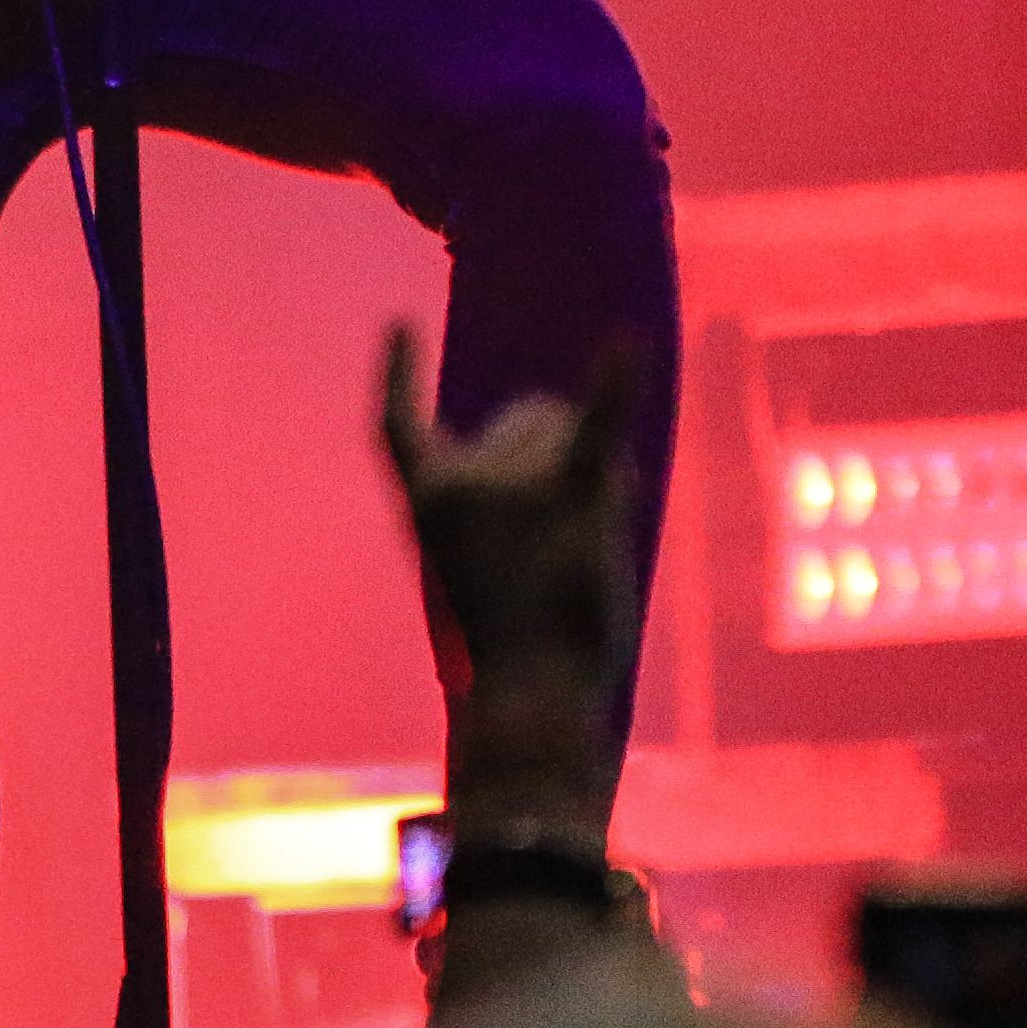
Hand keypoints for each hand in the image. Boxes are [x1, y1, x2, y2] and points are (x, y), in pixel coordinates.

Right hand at [375, 322, 646, 793]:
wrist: (533, 703)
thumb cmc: (514, 651)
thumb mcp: (478, 570)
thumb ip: (498, 504)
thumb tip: (562, 422)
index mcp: (425, 505)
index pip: (398, 425)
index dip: (399, 375)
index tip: (401, 324)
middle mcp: (460, 481)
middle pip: (526, 419)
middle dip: (555, 456)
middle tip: (563, 540)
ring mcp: (515, 486)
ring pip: (574, 430)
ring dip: (597, 472)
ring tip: (590, 545)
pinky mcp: (573, 497)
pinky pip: (597, 425)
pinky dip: (617, 380)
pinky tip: (628, 342)